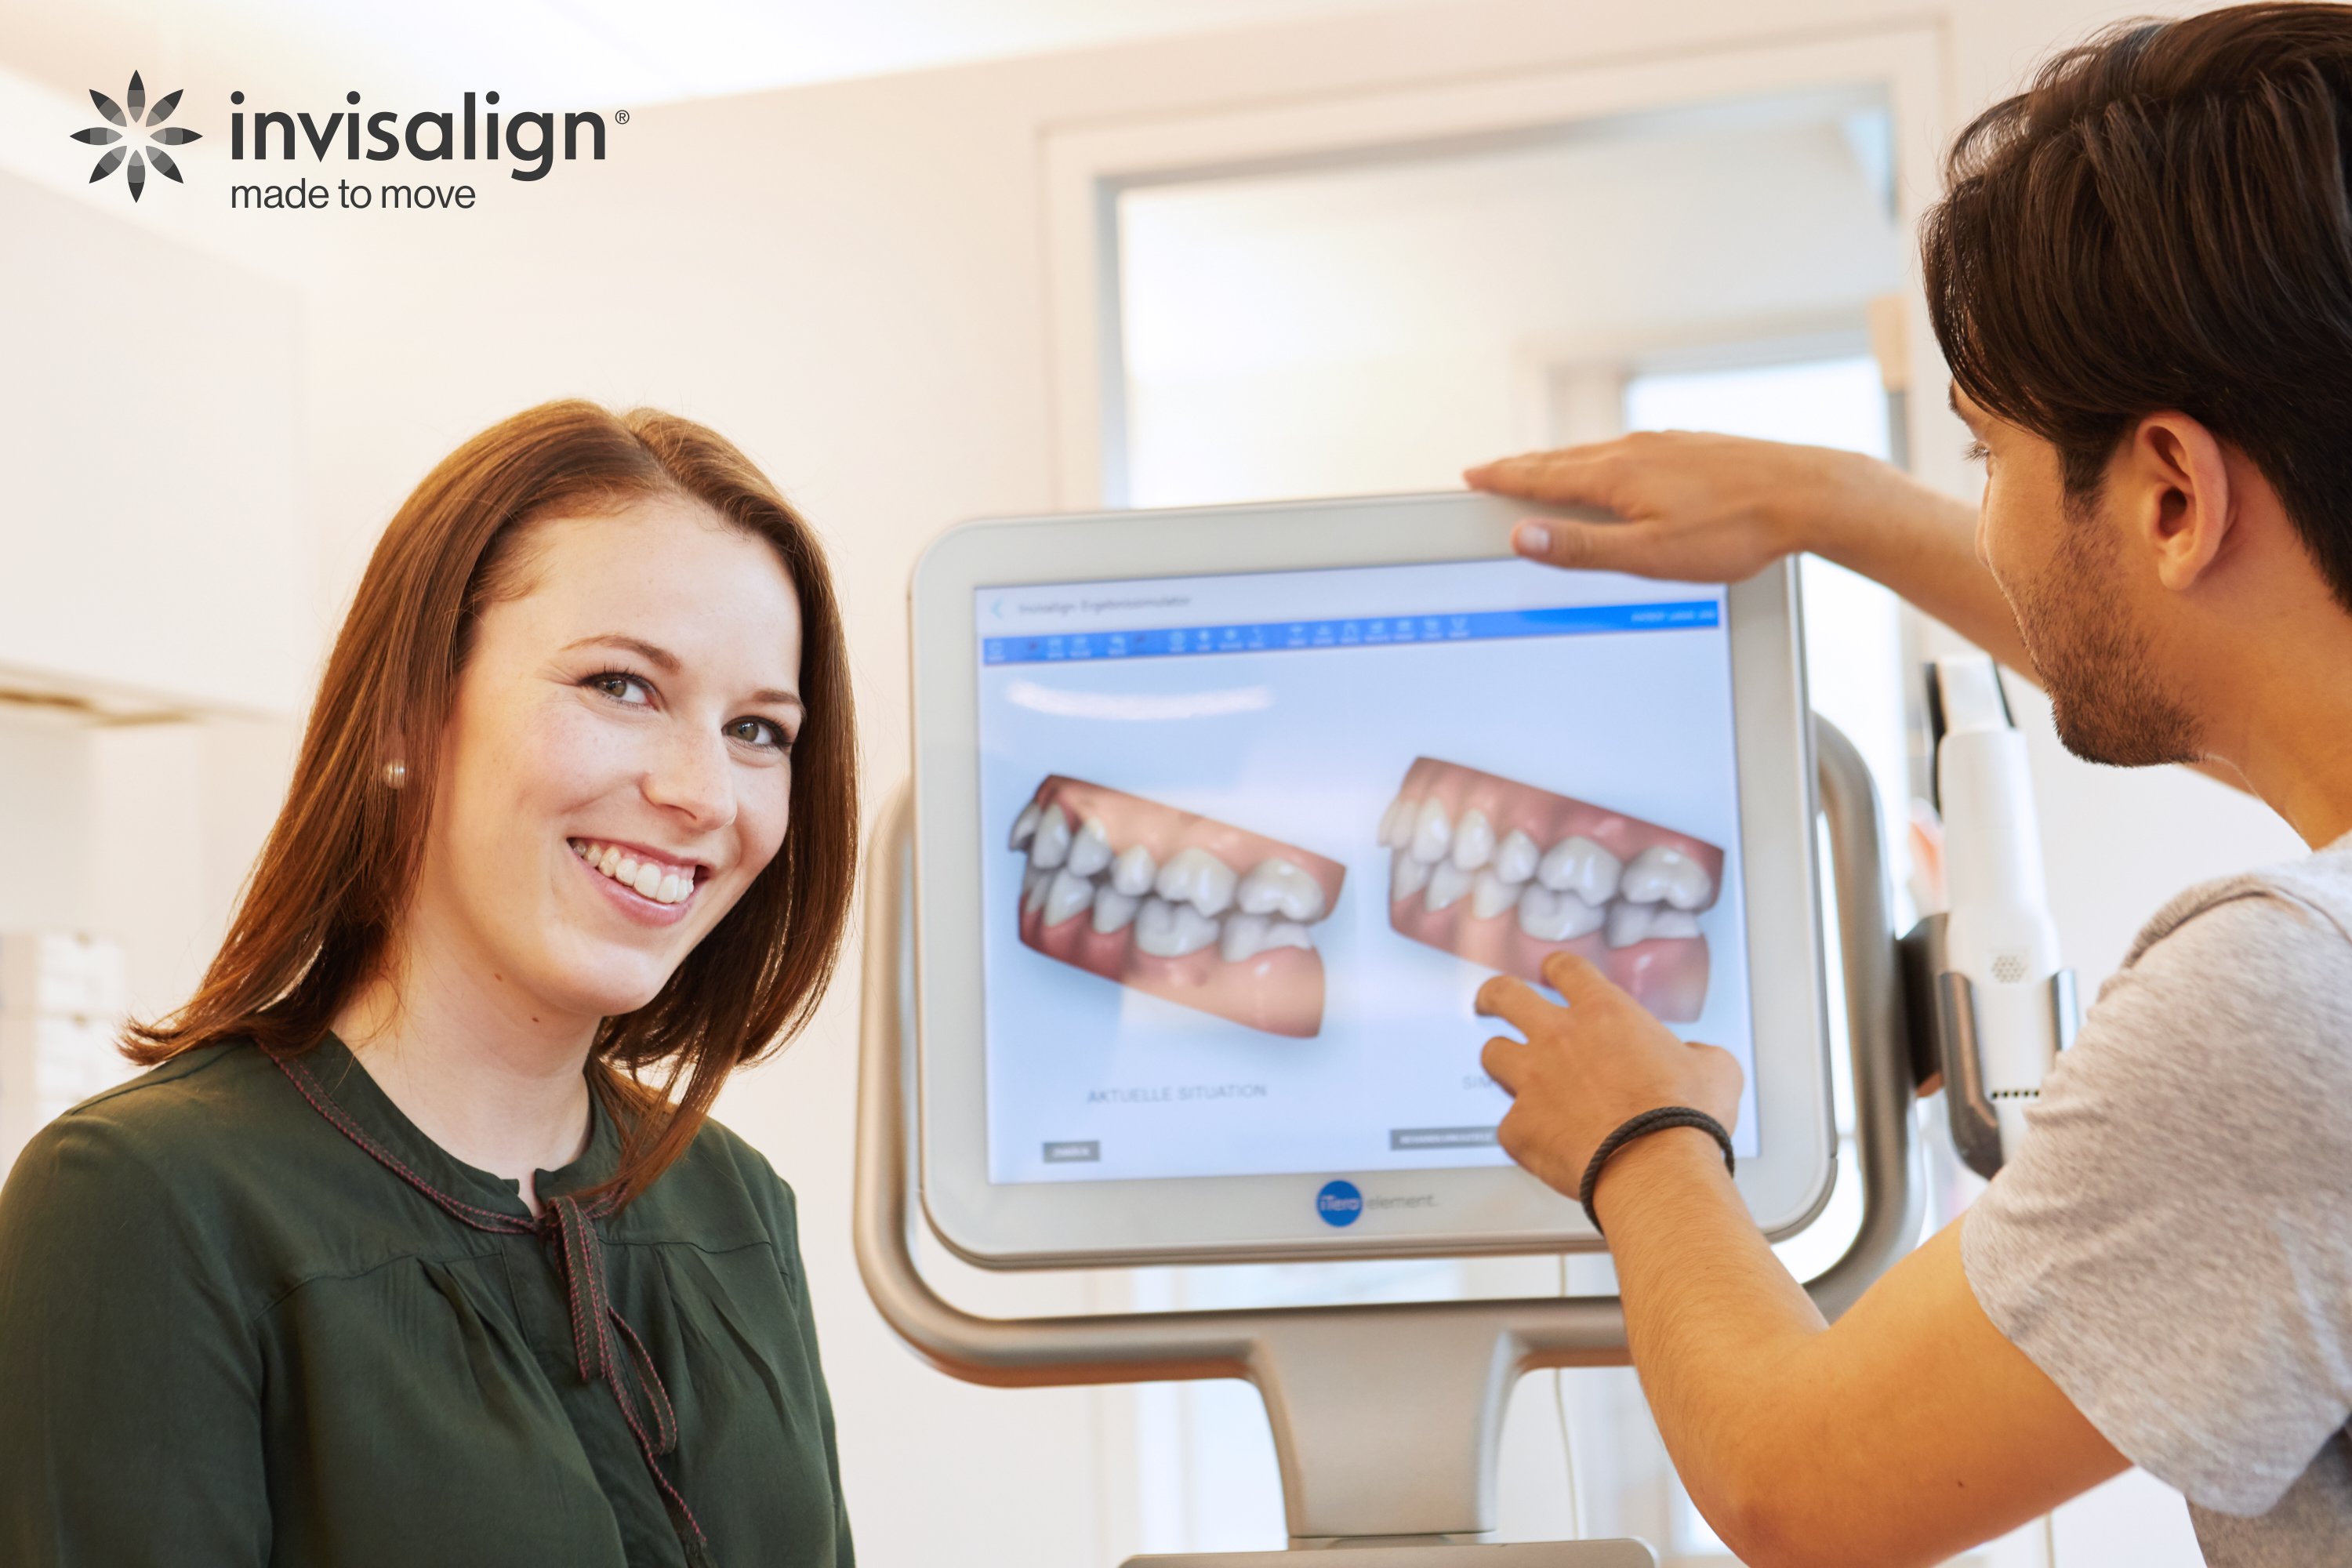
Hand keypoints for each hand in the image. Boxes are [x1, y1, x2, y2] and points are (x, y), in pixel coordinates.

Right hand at [1464, 431, 1882, 582]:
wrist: (1809, 496)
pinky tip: (1616, 470)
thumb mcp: (1649, 555)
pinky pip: (1631, 452)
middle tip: (1492, 470)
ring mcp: (1668, 445)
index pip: (1543, 476)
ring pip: (1598, 453)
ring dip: (1562, 463)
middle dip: (1523, 467)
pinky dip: (1603, 462)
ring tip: (1543, 470)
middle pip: (1564, 459)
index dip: (1503, 477)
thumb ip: (1582, 548)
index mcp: (1618, 476)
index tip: (1472, 475)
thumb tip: (1523, 536)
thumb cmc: (1735, 531)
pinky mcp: (1694, 448)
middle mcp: (1638, 451)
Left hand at [1475, 951, 1743, 1197]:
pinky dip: (1523, 1133)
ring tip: (1512, 1077)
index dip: (1557, 968)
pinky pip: (1508, 1125)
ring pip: (1493, 1055)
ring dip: (1503, 1064)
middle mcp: (1558, 1037)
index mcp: (1605, 1013)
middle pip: (1504, 995)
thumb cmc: (1686, 1121)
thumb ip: (1697, 1052)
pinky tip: (1543, 1144)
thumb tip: (1696, 1058)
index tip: (1553, 972)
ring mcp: (1531, 1080)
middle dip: (1493, 996)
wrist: (1656, 1170)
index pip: (1566, 968)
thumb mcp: (1716, 1070)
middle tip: (1490, 1002)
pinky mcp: (1518, 1127)